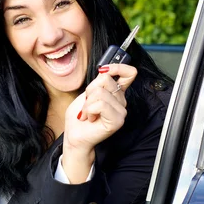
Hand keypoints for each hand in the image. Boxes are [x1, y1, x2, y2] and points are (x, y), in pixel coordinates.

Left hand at [61, 63, 136, 182]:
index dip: (118, 67)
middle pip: (105, 80)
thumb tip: (105, 71)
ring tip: (88, 114)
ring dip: (87, 103)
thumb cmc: (79, 116)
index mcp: (115, 92)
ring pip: (100, 92)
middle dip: (89, 90)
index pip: (129, 73)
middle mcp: (121, 100)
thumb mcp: (86, 93)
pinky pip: (100, 105)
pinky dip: (89, 110)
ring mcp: (121, 111)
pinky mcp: (117, 121)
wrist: (74, 135)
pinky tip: (90, 118)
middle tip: (87, 105)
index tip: (105, 70)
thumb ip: (98, 82)